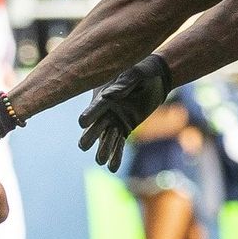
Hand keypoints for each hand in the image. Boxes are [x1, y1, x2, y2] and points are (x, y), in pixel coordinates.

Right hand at [76, 54, 171, 169]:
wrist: (155, 76)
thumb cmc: (144, 70)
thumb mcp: (136, 74)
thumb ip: (124, 84)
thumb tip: (109, 96)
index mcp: (105, 94)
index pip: (96, 106)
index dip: (90, 114)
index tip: (82, 123)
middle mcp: (105, 110)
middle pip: (96, 125)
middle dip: (91, 135)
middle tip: (83, 146)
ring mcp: (114, 120)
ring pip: (107, 138)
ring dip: (104, 149)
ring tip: (101, 161)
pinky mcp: (124, 127)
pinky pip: (119, 144)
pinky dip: (116, 155)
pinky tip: (112, 168)